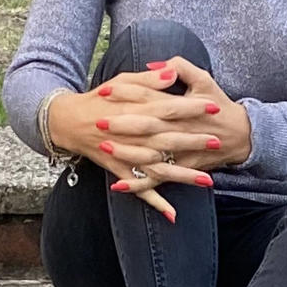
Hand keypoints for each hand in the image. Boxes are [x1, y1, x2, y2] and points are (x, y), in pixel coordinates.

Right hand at [48, 58, 250, 223]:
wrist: (68, 122)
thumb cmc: (99, 99)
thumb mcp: (122, 82)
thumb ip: (148, 80)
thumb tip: (172, 72)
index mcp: (134, 109)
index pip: (168, 108)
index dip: (192, 108)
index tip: (214, 106)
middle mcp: (132, 135)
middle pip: (167, 138)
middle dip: (194, 141)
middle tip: (217, 141)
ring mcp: (126, 156)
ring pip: (158, 167)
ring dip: (183, 175)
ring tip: (207, 180)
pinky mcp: (120, 171)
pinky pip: (139, 189)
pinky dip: (154, 202)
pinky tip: (173, 214)